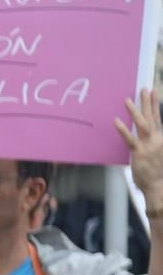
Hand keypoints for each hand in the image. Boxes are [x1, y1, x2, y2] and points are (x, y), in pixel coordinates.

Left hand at [117, 89, 162, 211]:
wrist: (159, 185)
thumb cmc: (158, 172)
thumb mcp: (158, 153)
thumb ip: (153, 143)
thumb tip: (146, 135)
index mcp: (161, 138)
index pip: (158, 118)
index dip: (155, 105)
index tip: (154, 92)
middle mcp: (157, 139)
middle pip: (152, 117)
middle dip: (148, 102)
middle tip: (144, 89)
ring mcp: (148, 145)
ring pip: (142, 124)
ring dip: (135, 111)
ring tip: (128, 100)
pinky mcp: (139, 153)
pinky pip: (129, 139)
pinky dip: (123, 129)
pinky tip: (116, 121)